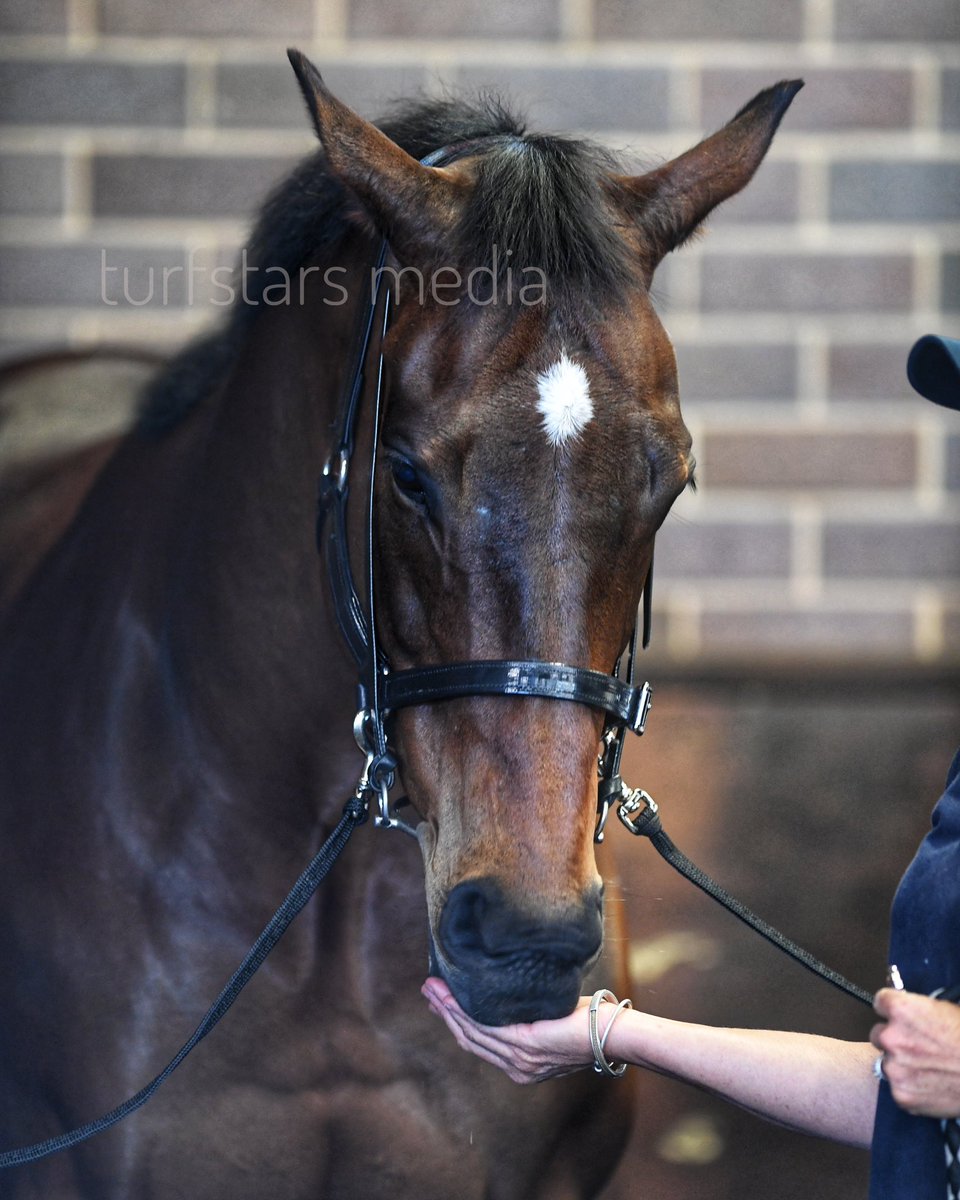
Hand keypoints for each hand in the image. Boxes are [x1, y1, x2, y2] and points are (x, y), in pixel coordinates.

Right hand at [421, 978, 594, 1083]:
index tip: (439, 1003)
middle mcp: (516, 1067)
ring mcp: (519, 1059)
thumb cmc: (589, 1022)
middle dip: (445, 1013)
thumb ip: (530, 1015)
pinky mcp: (525, 1044)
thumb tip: (514, 988)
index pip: (480, 1043)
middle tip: (427, 990)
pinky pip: (487, 1026)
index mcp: (521, 1065)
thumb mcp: (550, 1020)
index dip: (456, 1022)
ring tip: (432, 987)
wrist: (611, 1033)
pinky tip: (454, 995)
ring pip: (473, 1030)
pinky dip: (466, 1010)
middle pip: (470, 1037)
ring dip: (448, 1008)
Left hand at [872, 988, 959, 1117]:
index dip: (892, 1011)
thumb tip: (909, 1013)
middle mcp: (891, 1037)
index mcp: (901, 1009)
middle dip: (894, 1039)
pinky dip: (911, 1088)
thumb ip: (919, 1010)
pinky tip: (932, 1085)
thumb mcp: (945, 1009)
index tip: (900, 1017)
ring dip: (902, 1065)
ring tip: (929, 1068)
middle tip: (918, 1047)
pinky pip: (899, 1087)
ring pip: (887, 1063)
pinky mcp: (902, 1094)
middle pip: (879, 1034)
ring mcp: (895, 1068)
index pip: (880, 1002)